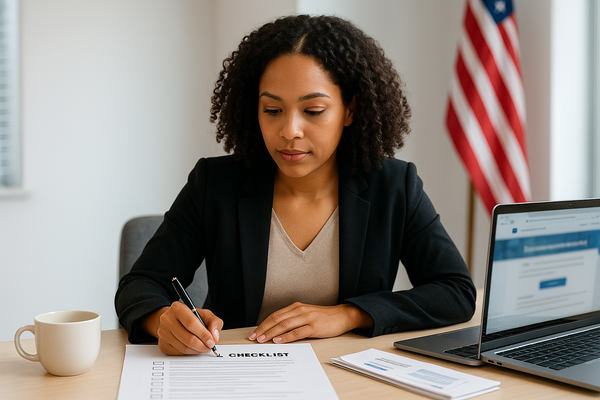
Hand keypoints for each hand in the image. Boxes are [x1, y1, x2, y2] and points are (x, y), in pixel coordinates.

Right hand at [143, 301, 222, 354]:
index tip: (212, 341)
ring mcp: (163, 333)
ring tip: (203, 347)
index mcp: (177, 308)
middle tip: (209, 346)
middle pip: (188, 338)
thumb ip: (214, 322)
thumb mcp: (205, 314)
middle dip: (202, 345)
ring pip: (184, 348)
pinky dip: (190, 352)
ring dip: (197, 350)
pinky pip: (179, 353)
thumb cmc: (191, 317)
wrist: (174, 321)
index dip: (204, 334)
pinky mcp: (162, 344)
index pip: (191, 323)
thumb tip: (214, 336)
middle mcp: (167, 319)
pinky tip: (194, 348)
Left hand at [248, 302, 372, 343]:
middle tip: (254, 338)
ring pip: (284, 325)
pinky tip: (278, 340)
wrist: (342, 316)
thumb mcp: (306, 315)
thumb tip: (276, 330)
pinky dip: (286, 336)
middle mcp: (300, 310)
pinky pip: (297, 332)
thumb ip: (293, 319)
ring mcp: (307, 318)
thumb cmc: (323, 317)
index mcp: (296, 307)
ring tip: (262, 340)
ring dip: (271, 333)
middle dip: (264, 329)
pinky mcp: (314, 327)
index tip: (254, 332)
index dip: (263, 324)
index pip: (275, 315)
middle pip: (277, 319)